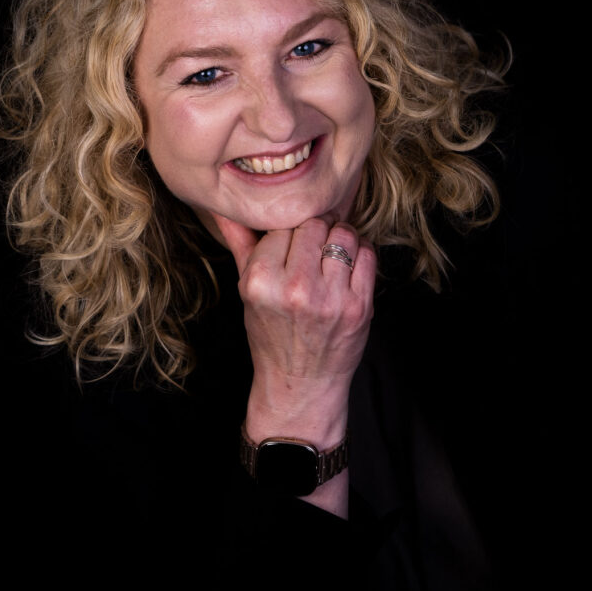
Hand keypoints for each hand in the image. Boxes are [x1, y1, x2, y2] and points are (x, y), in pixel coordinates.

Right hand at [211, 212, 376, 448]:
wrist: (300, 383)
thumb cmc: (271, 334)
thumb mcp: (247, 292)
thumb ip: (240, 244)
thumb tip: (224, 207)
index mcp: (261, 282)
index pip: (281, 226)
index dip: (286, 232)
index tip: (288, 247)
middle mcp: (296, 289)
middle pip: (314, 225)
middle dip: (313, 231)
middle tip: (311, 249)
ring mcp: (332, 298)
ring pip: (344, 234)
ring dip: (339, 238)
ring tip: (330, 254)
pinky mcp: (360, 306)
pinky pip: (367, 253)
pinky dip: (359, 252)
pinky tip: (347, 267)